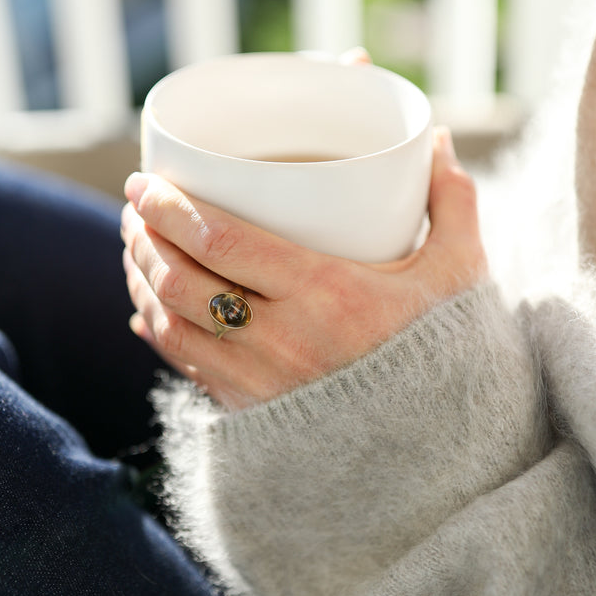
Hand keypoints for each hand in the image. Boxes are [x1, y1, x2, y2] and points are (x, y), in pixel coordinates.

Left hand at [122, 127, 486, 410]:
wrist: (439, 457)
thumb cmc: (446, 358)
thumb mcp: (459, 276)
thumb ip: (451, 201)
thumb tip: (436, 138)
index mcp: (325, 293)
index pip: (220, 241)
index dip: (169, 208)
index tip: (144, 183)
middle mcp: (280, 340)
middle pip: (181, 279)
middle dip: (145, 237)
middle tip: (135, 208)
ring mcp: (259, 382)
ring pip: (171, 323)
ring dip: (142, 279)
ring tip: (136, 247)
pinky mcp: (251, 413)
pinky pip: (184, 366)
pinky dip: (157, 331)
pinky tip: (147, 308)